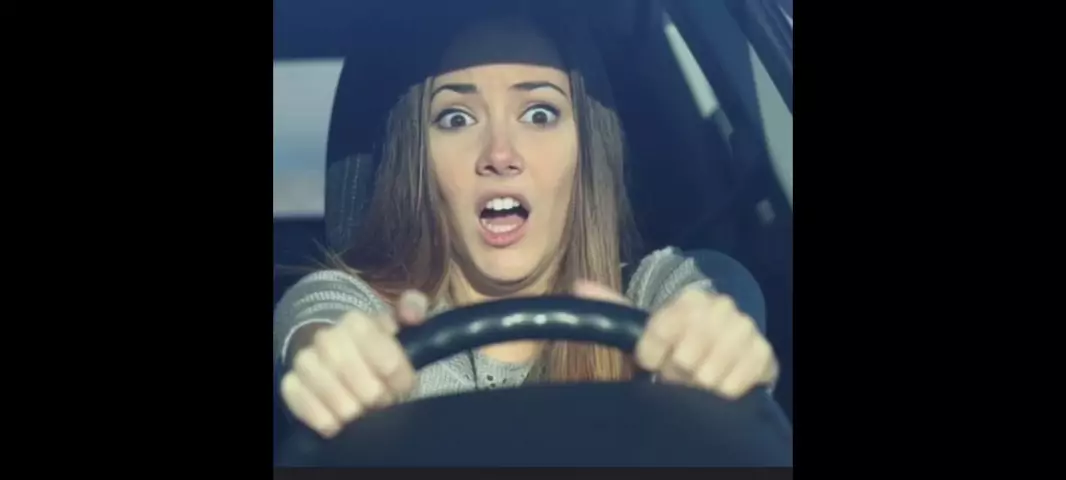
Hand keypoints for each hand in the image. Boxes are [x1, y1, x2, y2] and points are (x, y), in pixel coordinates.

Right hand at [279, 290, 429, 436]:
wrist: (339, 352)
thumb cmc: (376, 344)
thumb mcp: (399, 323)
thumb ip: (414, 308)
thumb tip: (412, 313)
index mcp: (357, 321)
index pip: (383, 355)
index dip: (397, 374)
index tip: (405, 386)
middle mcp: (327, 338)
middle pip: (359, 380)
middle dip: (376, 396)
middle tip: (384, 401)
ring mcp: (305, 361)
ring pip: (332, 394)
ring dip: (353, 410)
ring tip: (363, 412)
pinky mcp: (291, 383)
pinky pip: (302, 403)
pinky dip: (323, 418)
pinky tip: (338, 424)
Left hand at [572, 280, 777, 398]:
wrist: (728, 353)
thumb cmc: (680, 343)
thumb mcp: (646, 326)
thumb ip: (614, 307)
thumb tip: (579, 284)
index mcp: (690, 298)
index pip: (657, 332)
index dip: (651, 353)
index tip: (653, 358)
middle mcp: (721, 306)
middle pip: (683, 358)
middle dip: (676, 372)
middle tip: (679, 372)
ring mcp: (745, 329)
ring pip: (706, 375)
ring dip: (697, 386)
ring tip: (697, 379)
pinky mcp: (763, 355)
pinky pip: (730, 387)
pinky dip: (719, 393)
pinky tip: (718, 382)